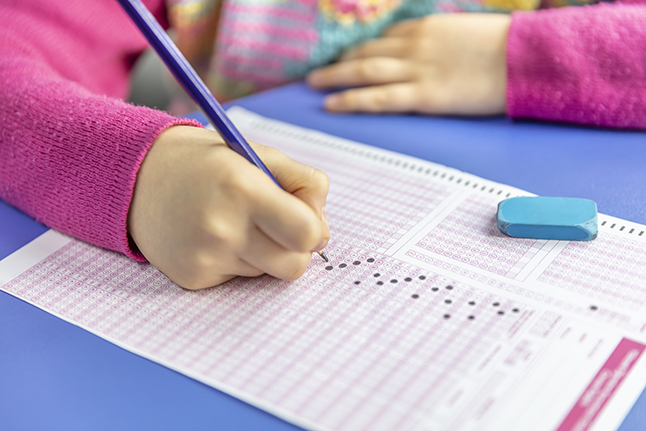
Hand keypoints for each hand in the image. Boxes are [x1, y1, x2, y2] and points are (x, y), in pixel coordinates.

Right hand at [128, 126, 329, 289]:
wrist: (137, 179)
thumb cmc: (206, 164)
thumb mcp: (257, 154)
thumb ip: (303, 183)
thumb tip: (321, 229)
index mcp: (244, 189)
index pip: (307, 234)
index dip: (315, 229)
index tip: (305, 220)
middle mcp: (223, 228)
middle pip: (294, 266)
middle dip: (296, 249)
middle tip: (279, 227)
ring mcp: (205, 257)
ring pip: (267, 273)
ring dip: (264, 253)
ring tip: (236, 224)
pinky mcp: (192, 278)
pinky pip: (238, 279)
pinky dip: (237, 262)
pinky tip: (214, 238)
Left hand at [307, 13, 510, 115]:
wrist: (524, 59)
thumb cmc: (501, 47)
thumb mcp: (463, 33)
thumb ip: (437, 41)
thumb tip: (425, 52)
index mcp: (424, 28)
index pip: (381, 39)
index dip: (357, 49)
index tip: (342, 57)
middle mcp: (413, 45)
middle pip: (365, 52)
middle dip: (338, 62)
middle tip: (316, 71)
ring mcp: (416, 70)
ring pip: (364, 72)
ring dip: (334, 77)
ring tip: (313, 85)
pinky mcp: (423, 96)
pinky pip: (379, 98)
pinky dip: (352, 100)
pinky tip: (332, 104)